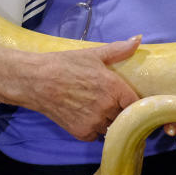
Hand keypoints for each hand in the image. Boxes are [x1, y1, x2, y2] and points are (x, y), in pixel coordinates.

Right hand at [0, 38, 142, 141]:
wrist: (36, 81)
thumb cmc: (66, 65)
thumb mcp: (93, 55)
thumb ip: (119, 50)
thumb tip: (138, 39)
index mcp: (115, 88)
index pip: (137, 104)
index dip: (135, 103)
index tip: (130, 101)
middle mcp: (108, 107)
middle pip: (124, 116)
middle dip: (119, 111)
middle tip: (109, 102)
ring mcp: (95, 122)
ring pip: (110, 127)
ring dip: (106, 121)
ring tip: (95, 108)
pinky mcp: (82, 133)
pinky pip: (96, 135)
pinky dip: (93, 129)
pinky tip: (84, 116)